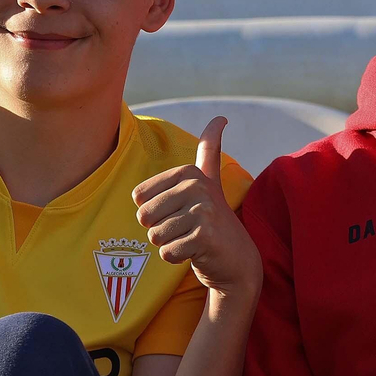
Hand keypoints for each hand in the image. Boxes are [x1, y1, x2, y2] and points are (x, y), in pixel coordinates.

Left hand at [132, 117, 260, 296]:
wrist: (236, 258)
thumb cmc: (212, 219)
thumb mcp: (210, 181)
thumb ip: (210, 149)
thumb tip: (221, 117)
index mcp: (188, 173)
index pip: (139, 197)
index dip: (152, 211)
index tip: (178, 212)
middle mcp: (196, 187)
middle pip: (145, 216)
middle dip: (159, 230)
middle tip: (184, 230)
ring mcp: (203, 211)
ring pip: (155, 236)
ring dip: (168, 244)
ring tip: (190, 239)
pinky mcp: (205, 237)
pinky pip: (167, 252)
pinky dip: (176, 258)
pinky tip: (194, 252)